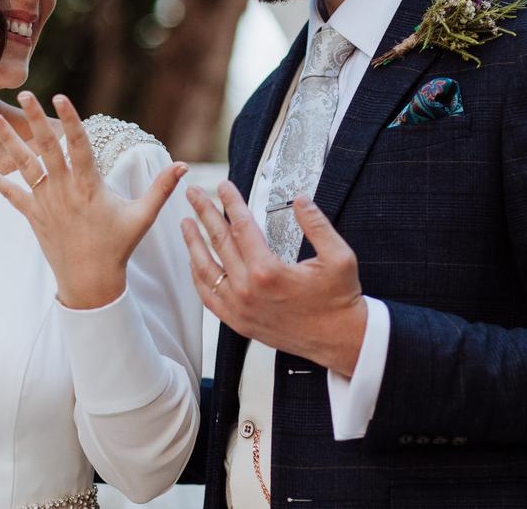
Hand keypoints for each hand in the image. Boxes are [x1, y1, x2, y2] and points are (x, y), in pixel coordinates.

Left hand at [0, 92, 188, 309]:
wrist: (90, 282)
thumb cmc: (118, 246)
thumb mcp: (142, 216)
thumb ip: (161, 188)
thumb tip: (185, 165)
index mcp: (89, 186)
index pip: (78, 146)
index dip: (69, 119)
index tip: (60, 96)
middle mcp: (64, 190)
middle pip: (47, 148)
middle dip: (36, 119)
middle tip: (27, 93)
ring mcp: (46, 203)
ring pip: (24, 166)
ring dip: (9, 141)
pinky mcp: (33, 216)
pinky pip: (10, 195)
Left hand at [181, 181, 366, 374]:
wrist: (340, 340)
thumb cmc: (339, 300)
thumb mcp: (339, 256)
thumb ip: (317, 224)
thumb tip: (301, 200)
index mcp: (268, 271)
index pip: (241, 226)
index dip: (231, 202)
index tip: (224, 186)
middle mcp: (247, 290)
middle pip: (218, 242)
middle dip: (204, 213)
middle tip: (193, 194)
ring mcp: (240, 308)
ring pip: (206, 269)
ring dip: (193, 243)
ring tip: (186, 223)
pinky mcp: (239, 323)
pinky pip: (208, 297)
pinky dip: (198, 277)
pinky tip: (194, 263)